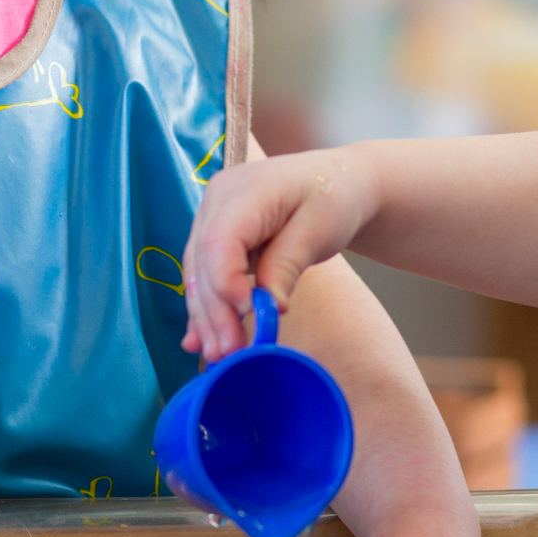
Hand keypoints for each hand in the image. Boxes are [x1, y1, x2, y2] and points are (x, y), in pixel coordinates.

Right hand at [181, 147, 379, 360]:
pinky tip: (199, 340)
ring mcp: (212, 214)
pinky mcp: (215, 233)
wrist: (339, 180)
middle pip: (203, 261)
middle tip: (229, 353)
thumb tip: (266, 309)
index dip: (226, 282)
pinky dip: (205, 307)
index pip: (220, 240)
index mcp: (246, 189)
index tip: (247, 314)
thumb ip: (287, 266)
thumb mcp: (318, 231)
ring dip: (206, 316)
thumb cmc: (334, 197)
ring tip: (218, 356)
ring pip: (197, 272)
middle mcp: (218, 198)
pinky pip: (203, 272)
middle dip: (214, 312)